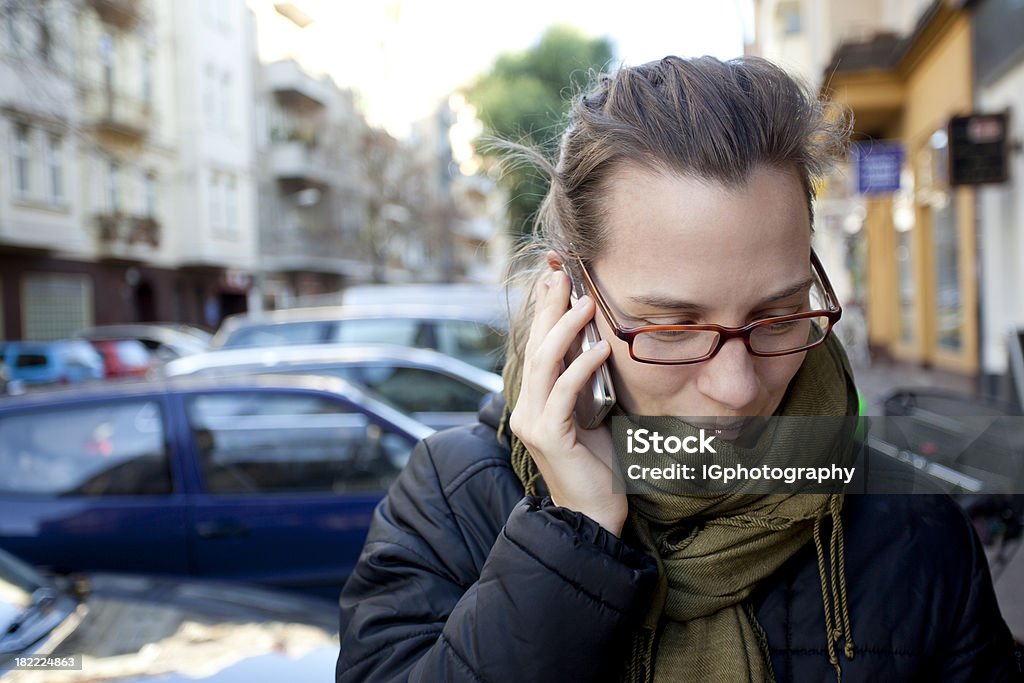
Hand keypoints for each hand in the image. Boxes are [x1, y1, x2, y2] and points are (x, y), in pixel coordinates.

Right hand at [509, 265, 627, 536]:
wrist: (593, 517)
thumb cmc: (598, 468)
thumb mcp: (594, 416)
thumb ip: (588, 386)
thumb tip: (601, 344)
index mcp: (535, 402)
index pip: (536, 347)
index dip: (543, 312)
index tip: (556, 278)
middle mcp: (527, 408)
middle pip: (535, 347)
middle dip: (548, 309)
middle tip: (565, 276)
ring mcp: (533, 423)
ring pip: (543, 364)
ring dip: (565, 330)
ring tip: (586, 303)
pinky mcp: (549, 437)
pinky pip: (564, 393)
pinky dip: (582, 367)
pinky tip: (601, 347)